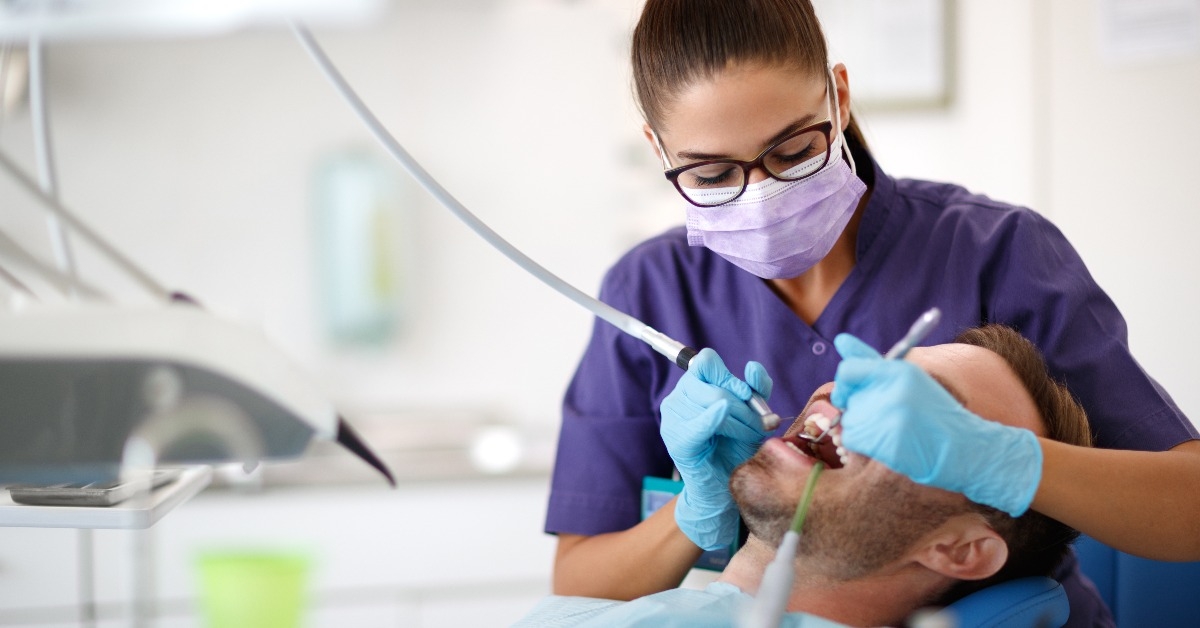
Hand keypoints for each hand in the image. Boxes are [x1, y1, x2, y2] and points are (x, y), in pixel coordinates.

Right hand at [661, 348, 771, 549]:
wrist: (726, 488)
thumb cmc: (736, 448)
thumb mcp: (752, 414)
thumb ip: (755, 389)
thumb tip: (752, 367)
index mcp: (694, 386)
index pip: (706, 362)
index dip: (729, 377)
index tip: (747, 396)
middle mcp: (678, 398)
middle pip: (715, 386)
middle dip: (743, 406)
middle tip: (756, 426)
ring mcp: (674, 419)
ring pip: (714, 403)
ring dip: (740, 421)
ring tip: (746, 436)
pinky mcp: (678, 440)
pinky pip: (697, 424)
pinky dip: (711, 419)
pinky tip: (722, 418)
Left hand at [830, 333, 1041, 516]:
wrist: (963, 447)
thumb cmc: (933, 412)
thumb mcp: (909, 379)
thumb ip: (872, 362)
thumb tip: (840, 339)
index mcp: (899, 371)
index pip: (848, 370)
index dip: (844, 383)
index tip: (849, 392)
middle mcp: (891, 390)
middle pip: (847, 398)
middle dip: (859, 408)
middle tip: (888, 417)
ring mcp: (888, 418)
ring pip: (849, 421)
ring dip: (863, 428)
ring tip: (893, 431)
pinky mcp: (885, 442)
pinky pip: (853, 440)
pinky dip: (865, 444)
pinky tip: (889, 444)